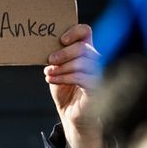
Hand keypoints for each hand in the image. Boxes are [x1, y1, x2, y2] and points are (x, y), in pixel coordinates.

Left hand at [45, 23, 104, 147]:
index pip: (86, 32)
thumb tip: (49, 50)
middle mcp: (95, 60)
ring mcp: (98, 73)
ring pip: (81, 62)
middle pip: (83, 47)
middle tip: (50, 60)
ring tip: (48, 74)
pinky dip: (64, 77)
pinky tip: (52, 80)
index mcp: (86, 52)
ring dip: (61, 67)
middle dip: (63, 53)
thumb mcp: (58, 72)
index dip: (74, 31)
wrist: (71, 116)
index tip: (61, 40)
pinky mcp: (96, 87)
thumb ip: (56, 60)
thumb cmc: (66, 93)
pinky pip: (80, 77)